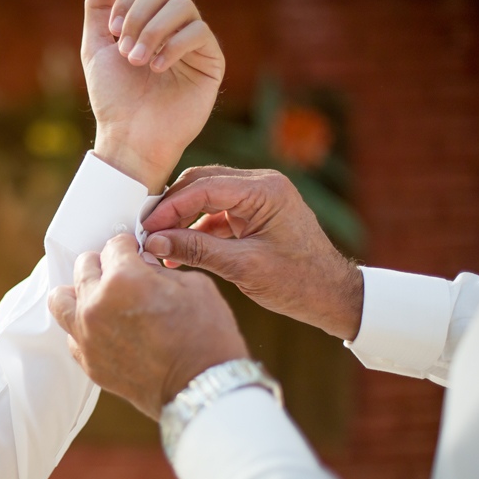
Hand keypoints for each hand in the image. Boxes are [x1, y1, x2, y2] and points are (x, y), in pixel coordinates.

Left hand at [48, 234, 247, 420]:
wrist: (202, 390)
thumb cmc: (206, 337)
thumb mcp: (193, 285)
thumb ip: (157, 270)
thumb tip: (141, 266)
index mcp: (123, 279)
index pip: (113, 246)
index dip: (128, 246)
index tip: (134, 252)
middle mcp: (97, 305)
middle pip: (83, 267)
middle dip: (104, 264)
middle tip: (120, 272)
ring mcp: (87, 336)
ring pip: (61, 299)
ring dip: (80, 291)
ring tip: (99, 296)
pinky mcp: (88, 362)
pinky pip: (71, 334)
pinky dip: (83, 326)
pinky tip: (105, 327)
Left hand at [82, 0, 224, 193]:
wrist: (129, 137)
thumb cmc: (113, 98)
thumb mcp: (95, 46)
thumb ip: (98, 5)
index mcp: (146, 21)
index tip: (113, 29)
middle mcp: (172, 28)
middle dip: (139, 14)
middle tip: (125, 49)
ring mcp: (193, 44)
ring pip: (183, 6)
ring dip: (154, 30)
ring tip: (138, 61)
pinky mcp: (211, 62)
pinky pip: (199, 32)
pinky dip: (175, 45)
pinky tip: (157, 68)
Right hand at [142, 167, 363, 340]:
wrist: (331, 296)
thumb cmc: (297, 282)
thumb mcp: (242, 267)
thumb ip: (196, 250)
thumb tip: (155, 242)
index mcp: (265, 190)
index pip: (204, 187)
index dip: (170, 207)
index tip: (147, 227)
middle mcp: (262, 184)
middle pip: (202, 183)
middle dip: (172, 207)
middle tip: (147, 231)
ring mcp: (258, 197)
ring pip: (205, 196)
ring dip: (181, 219)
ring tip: (159, 244)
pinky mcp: (253, 213)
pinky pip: (216, 213)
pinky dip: (196, 230)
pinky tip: (178, 251)